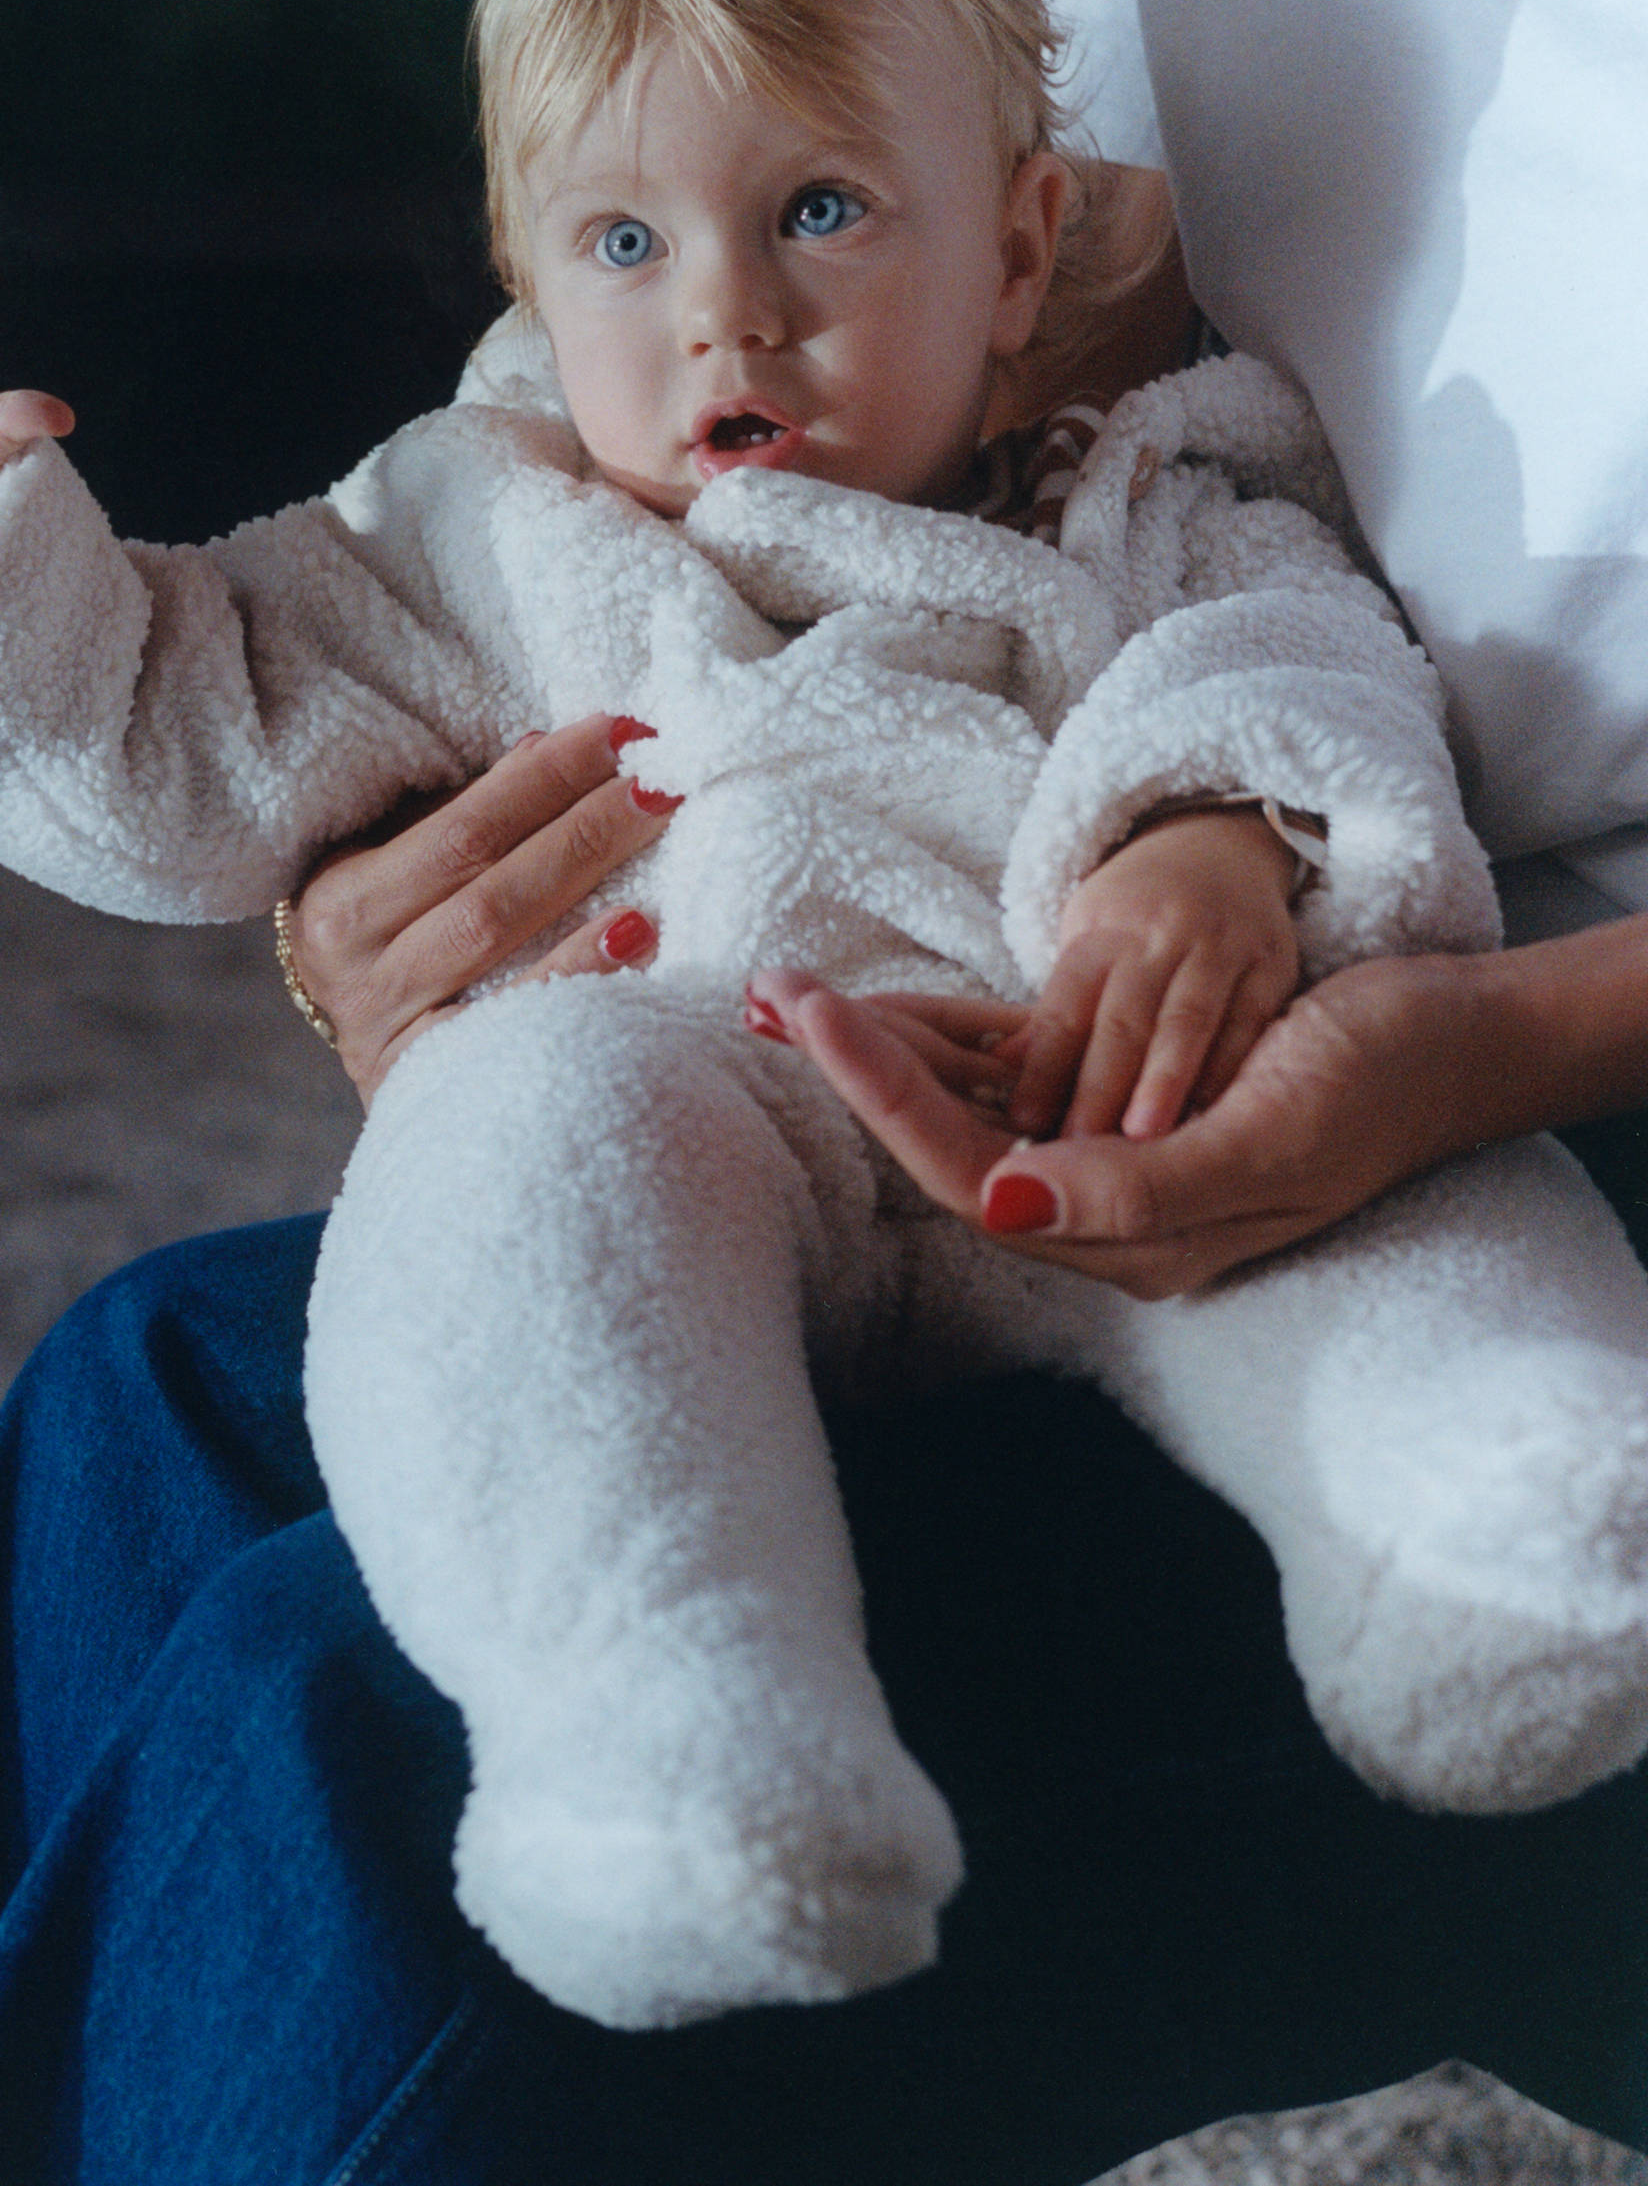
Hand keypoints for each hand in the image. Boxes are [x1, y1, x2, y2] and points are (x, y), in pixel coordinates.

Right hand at [289, 712, 671, 1103]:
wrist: (387, 1083)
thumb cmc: (401, 955)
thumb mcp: (407, 879)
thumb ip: (468, 818)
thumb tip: (546, 743)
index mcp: (340, 899)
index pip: (462, 825)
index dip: (546, 774)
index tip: (624, 730)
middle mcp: (356, 967)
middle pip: (487, 876)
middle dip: (584, 815)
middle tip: (665, 774)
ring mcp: (394, 1031)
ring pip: (497, 935)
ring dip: (587, 873)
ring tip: (657, 827)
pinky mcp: (436, 1082)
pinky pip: (517, 1018)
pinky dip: (580, 971)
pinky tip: (639, 933)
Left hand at [752, 950, 1498, 1299]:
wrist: (1458, 1045)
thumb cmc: (1377, 1080)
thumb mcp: (1269, 1140)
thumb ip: (1137, 1190)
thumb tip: (1001, 1202)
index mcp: (1138, 1239)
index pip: (969, 1175)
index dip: (879, 1097)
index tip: (813, 1016)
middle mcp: (1110, 1215)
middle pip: (945, 1150)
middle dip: (853, 1072)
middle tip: (772, 991)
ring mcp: (1117, 1166)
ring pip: (968, 1117)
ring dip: (885, 1059)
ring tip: (798, 997)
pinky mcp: (1131, 1115)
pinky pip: (1013, 1090)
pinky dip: (948, 1048)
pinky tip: (893, 1014)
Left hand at [1008, 809, 1300, 1142]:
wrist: (1219, 847)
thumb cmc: (1137, 915)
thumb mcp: (1087, 942)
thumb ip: (1058, 1013)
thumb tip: (1001, 1071)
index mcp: (1100, 933)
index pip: (1065, 1008)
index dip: (1045, 1067)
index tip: (1023, 1122)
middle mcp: (1159, 935)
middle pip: (1124, 1020)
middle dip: (1100, 1089)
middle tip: (1079, 1151)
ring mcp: (1221, 947)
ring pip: (1188, 1022)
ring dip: (1163, 1083)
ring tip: (1143, 1142)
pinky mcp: (1273, 965)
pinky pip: (1250, 1024)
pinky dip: (1230, 1072)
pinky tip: (1214, 1119)